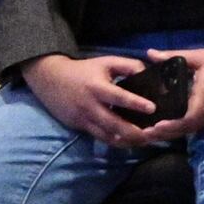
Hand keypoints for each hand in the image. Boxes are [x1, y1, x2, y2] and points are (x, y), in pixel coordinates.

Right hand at [21, 53, 154, 143]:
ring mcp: (83, 119)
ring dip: (126, 141)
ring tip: (145, 142)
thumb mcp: (107, 61)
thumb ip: (130, 66)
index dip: (135, 103)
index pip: (118, 97)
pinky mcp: (79, 127)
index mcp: (97, 88)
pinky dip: (114, 141)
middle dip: (133, 132)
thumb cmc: (83, 70)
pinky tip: (129, 142)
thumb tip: (150, 74)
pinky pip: (99, 137)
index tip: (152, 108)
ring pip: (106, 136)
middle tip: (154, 134)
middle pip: (113, 124)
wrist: (49, 79)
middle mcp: (89, 106)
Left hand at [133, 42, 203, 146]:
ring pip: (193, 129)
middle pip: (187, 128)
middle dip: (166, 134)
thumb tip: (150, 54)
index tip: (154, 126)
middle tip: (145, 135)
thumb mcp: (201, 56)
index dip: (171, 125)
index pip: (188, 117)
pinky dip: (185, 128)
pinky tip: (172, 127)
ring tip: (154, 134)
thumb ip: (173, 56)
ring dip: (174, 133)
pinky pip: (200, 125)